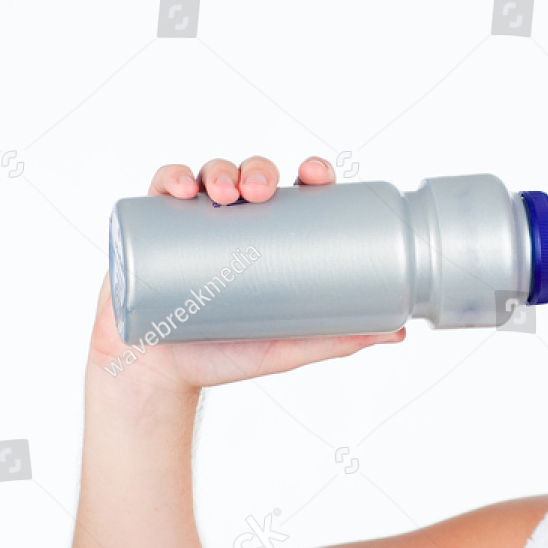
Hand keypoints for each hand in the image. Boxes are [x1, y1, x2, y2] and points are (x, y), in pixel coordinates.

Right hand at [87, 155, 404, 392]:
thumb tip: (398, 333)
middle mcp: (232, 223)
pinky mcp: (150, 229)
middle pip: (251, 176)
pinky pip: (160, 189)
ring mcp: (191, 222)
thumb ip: (336, 339)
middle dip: (258, 169)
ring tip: (224, 192)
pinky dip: (171, 177)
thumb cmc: (226, 357)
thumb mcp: (286, 348)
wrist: (160, 379)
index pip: (294, 192)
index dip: (308, 172)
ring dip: (218, 169)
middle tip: (261, 192)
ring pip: (209, 175)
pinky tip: (182, 187)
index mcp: (269, 238)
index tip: (317, 175)